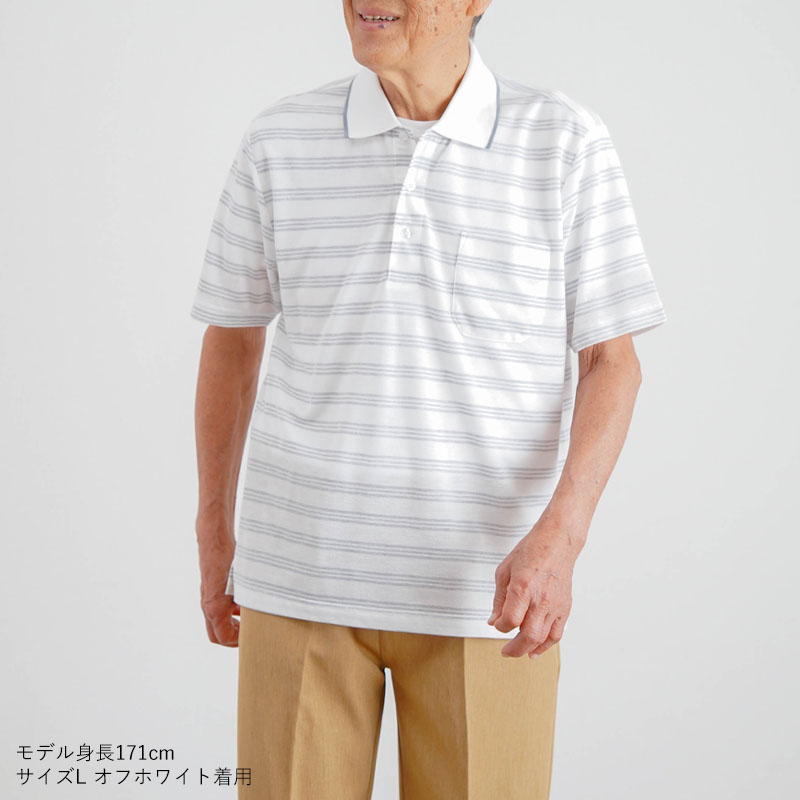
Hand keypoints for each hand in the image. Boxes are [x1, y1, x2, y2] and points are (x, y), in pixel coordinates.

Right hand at [196, 514, 240, 646]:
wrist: (214, 538)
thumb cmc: (228, 558)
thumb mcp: (245, 582)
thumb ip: (253, 598)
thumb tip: (271, 607)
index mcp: (215, 608)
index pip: (224, 638)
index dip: (238, 642)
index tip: (252, 638)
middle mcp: (208, 605)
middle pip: (217, 634)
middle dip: (233, 638)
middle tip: (249, 635)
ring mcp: (207, 597)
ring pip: (216, 621)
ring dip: (231, 624)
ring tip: (249, 621)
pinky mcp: (210, 588)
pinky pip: (216, 608)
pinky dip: (228, 611)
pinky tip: (243, 603)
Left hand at [487, 519, 579, 658]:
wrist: (556, 542)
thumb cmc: (530, 552)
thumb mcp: (504, 571)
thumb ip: (499, 599)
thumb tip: (493, 621)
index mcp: (523, 587)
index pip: (510, 620)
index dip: (500, 627)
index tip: (497, 624)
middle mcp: (541, 598)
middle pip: (528, 636)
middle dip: (514, 648)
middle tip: (505, 651)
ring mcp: (555, 604)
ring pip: (542, 638)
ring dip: (528, 649)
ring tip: (517, 651)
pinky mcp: (565, 607)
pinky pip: (557, 633)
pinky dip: (546, 645)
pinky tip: (536, 650)